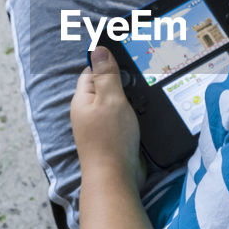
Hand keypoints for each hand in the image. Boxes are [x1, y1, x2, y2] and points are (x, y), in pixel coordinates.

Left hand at [70, 46, 144, 186]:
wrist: (116, 178)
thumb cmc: (110, 139)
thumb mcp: (110, 99)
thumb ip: (106, 74)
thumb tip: (98, 50)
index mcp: (83, 99)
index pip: (91, 71)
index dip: (108, 63)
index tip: (127, 57)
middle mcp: (90, 111)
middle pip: (107, 86)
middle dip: (124, 81)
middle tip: (141, 78)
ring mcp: (102, 125)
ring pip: (119, 102)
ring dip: (133, 99)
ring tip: (145, 96)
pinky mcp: (115, 137)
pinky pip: (126, 118)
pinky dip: (136, 113)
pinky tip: (146, 113)